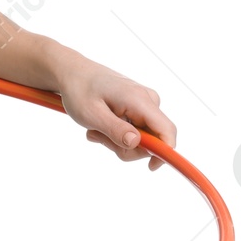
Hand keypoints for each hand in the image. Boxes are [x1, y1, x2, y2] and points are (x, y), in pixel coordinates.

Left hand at [56, 57, 175, 170]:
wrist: (73, 73)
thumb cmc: (79, 91)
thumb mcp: (91, 114)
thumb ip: (115, 130)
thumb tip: (137, 144)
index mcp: (140, 100)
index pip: (167, 130)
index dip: (165, 153)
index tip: (151, 167)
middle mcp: (148, 101)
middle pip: (152, 140)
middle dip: (126, 147)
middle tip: (99, 137)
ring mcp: (145, 105)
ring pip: (141, 139)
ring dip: (117, 141)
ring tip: (96, 129)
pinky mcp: (139, 109)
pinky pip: (135, 132)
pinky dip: (117, 134)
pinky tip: (101, 125)